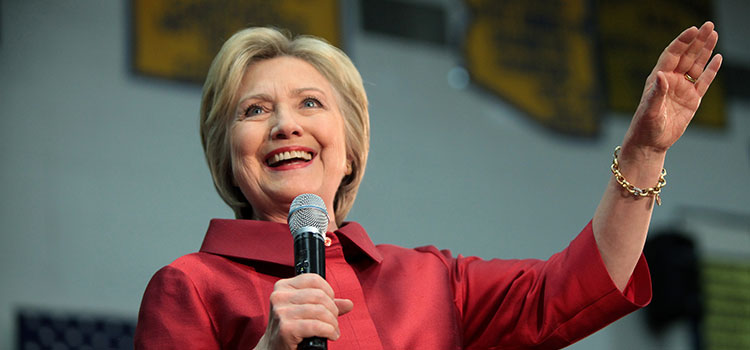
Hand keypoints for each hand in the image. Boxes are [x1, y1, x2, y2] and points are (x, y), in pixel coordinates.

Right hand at [254, 274, 353, 349]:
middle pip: (320, 296)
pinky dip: (329, 331)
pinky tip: (330, 336)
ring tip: (332, 331)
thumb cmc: (290, 328)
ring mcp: (281, 312)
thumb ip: (327, 305)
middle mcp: (279, 296)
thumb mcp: (306, 311)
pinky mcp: (285, 328)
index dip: (329, 292)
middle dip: (333, 311)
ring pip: (320, 311)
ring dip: (332, 323)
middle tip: (333, 322)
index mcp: (283, 286)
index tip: (331, 304)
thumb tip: (349, 304)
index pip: (314, 279)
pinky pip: (316, 325)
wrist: (272, 349)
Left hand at [622, 21, 721, 156]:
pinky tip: (717, 58)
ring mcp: (682, 89)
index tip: (693, 29)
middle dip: (697, 40)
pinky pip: (704, 81)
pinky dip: (711, 70)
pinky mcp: (692, 100)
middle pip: (687, 56)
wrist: (650, 143)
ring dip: (705, 50)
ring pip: (697, 65)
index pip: (672, 54)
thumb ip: (656, 92)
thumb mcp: (649, 110)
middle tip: (709, 25)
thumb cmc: (645, 126)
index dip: (682, 41)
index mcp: (659, 79)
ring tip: (714, 34)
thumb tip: (661, 74)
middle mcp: (671, 80)